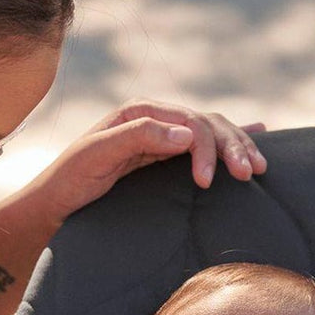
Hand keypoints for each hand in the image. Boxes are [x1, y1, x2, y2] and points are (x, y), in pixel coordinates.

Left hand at [35, 100, 266, 225]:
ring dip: (237, 148)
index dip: (206, 147)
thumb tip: (187, 134)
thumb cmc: (70, 180)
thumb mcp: (97, 155)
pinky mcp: (162, 157)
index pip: (190, 122)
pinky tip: (256, 135)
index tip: (206, 181)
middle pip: (207, 124)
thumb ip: (138, 138)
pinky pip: (201, 145)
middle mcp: (154, 119)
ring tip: (258, 167)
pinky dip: (228, 142)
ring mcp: (160, 138)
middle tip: (250, 174)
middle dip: (231, 148)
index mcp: (141, 112)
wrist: (55, 202)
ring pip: (210, 134)